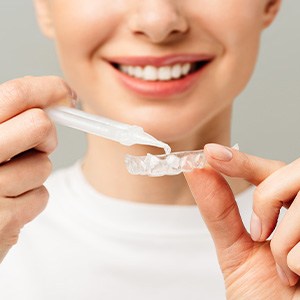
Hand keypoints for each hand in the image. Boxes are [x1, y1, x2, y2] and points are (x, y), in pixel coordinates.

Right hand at [0, 76, 74, 262]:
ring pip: (43, 165)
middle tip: (38, 144)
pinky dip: (30, 199)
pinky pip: (40, 196)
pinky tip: (8, 204)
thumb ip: (10, 116)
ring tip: (7, 183)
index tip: (66, 94)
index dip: (49, 90)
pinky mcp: (4, 221)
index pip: (16, 95)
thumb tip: (55, 92)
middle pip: (39, 125)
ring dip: (32, 173)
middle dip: (45, 135)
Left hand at [185, 144, 299, 298]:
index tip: (211, 154)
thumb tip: (195, 170)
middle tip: (259, 233)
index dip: (241, 159)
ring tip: (287, 270)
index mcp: (286, 213)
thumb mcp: (237, 251)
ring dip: (284, 240)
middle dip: (267, 197)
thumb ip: (218, 210)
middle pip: (293, 172)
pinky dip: (298, 259)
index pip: (270, 171)